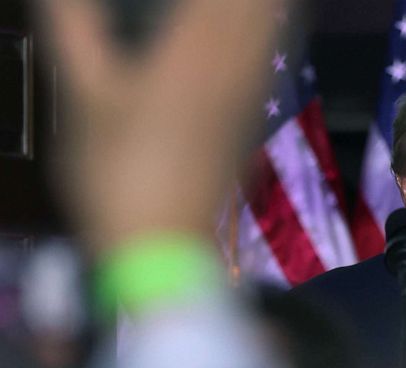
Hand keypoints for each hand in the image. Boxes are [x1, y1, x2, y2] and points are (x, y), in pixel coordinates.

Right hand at [41, 0, 287, 254]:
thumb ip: (75, 30)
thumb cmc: (117, 172)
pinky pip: (269, 57)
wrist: (163, 246)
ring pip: (271, 28)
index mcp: (194, 52)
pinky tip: (268, 21)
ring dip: (267, 4)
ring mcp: (248, 95)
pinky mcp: (250, 118)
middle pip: (259, 6)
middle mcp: (233, 67)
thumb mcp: (86, 98)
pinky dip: (271, 27)